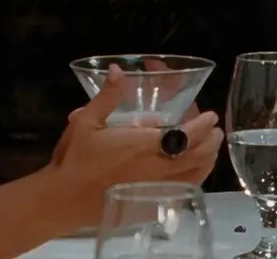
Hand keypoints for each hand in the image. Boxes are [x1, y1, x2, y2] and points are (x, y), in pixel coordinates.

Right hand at [49, 66, 224, 226]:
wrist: (61, 199)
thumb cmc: (74, 159)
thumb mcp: (87, 122)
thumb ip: (108, 96)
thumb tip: (119, 70)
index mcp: (144, 146)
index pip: (185, 136)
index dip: (202, 125)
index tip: (210, 117)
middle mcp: (155, 169)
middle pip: (197, 157)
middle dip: (210, 142)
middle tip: (216, 132)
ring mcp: (154, 191)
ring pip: (193, 177)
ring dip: (207, 162)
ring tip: (211, 151)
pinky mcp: (149, 206)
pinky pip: (179, 195)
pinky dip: (193, 182)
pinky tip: (193, 176)